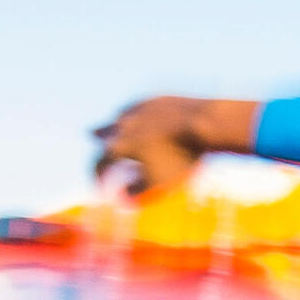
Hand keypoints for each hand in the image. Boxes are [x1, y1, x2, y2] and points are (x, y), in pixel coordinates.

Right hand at [90, 96, 260, 193]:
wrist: (204, 123)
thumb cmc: (182, 157)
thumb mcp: (160, 183)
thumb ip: (138, 193)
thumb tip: (122, 200)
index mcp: (119, 145)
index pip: (99, 161)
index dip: (97, 176)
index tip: (101, 186)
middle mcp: (122, 123)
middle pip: (103, 133)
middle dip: (100, 142)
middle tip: (95, 141)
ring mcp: (138, 108)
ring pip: (119, 117)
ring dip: (115, 125)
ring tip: (115, 127)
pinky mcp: (156, 99)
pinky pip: (139, 106)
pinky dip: (135, 114)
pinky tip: (141, 116)